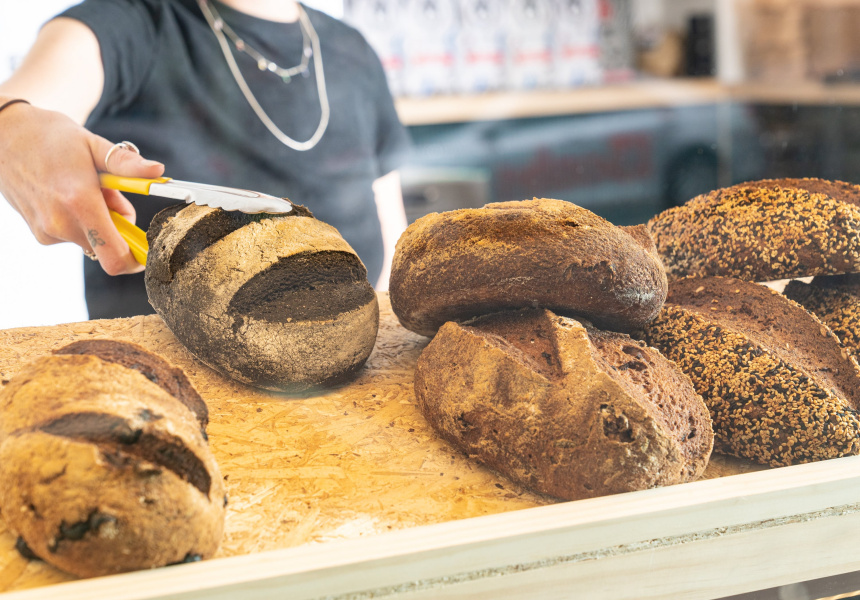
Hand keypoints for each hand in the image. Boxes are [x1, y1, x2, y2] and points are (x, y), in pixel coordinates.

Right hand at [0, 100, 163, 274]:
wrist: (4, 136)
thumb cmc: (51, 137)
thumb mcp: (93, 144)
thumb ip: (126, 164)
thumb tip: (158, 171)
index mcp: (80, 203)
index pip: (116, 257)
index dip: (138, 259)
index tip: (147, 245)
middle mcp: (62, 224)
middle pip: (109, 246)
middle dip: (119, 224)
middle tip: (109, 194)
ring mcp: (47, 232)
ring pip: (93, 240)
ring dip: (99, 220)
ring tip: (83, 187)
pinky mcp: (40, 234)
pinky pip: (75, 236)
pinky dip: (80, 220)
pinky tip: (66, 195)